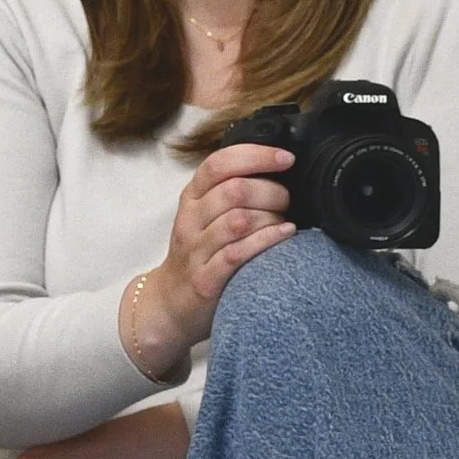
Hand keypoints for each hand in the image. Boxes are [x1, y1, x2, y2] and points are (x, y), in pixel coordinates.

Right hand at [127, 144, 298, 371]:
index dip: (256, 156)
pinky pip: (236, 254)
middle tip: (287, 200)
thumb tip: (278, 168)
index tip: (286, 158)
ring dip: (271, 217)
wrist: (171, 303)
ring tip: (285, 222)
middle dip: (271, 190)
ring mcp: (195, 250)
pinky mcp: (204, 279)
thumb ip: (232, 190)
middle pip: (234, 190)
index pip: (219, 163)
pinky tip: (285, 235)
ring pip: (238, 221)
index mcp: (192, 196)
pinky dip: (266, 241)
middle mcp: (190, 219)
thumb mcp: (206, 214)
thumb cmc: (200, 253)